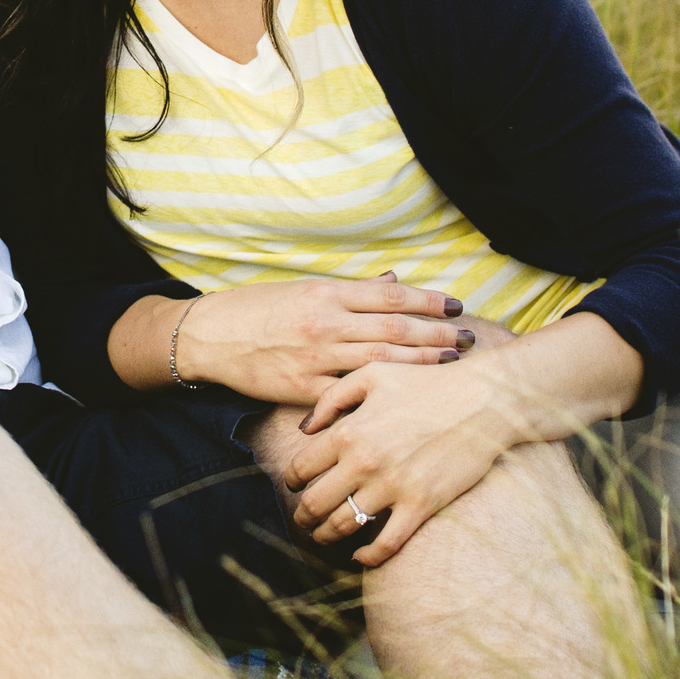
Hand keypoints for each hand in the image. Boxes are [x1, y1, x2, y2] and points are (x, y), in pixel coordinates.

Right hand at [173, 276, 474, 404]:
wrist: (209, 337)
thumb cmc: (258, 308)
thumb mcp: (304, 288)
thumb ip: (351, 290)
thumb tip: (394, 281)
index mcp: (326, 293)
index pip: (390, 296)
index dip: (428, 301)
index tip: (456, 306)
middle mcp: (325, 323)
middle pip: (395, 329)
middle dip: (437, 334)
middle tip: (470, 338)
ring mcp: (315, 358)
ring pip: (381, 362)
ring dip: (422, 362)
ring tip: (453, 363)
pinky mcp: (302, 390)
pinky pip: (350, 394)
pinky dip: (381, 394)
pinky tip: (407, 397)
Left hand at [284, 359, 516, 566]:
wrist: (482, 399)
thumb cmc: (427, 382)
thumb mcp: (373, 375)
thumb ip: (332, 399)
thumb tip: (304, 429)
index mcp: (349, 431)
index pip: (301, 468)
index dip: (291, 481)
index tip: (295, 486)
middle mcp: (365, 462)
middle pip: (315, 503)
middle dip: (303, 516)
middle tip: (303, 519)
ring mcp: (393, 487)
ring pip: (344, 525)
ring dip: (326, 536)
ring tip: (323, 536)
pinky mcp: (421, 505)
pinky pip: (387, 544)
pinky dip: (368, 556)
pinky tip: (360, 556)